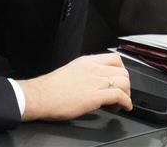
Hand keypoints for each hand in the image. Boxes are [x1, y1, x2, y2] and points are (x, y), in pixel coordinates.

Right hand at [17, 53, 131, 120]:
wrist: (40, 96)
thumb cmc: (51, 88)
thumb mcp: (72, 71)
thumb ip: (86, 73)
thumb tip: (95, 82)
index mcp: (87, 62)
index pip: (115, 59)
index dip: (121, 70)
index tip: (120, 79)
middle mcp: (94, 69)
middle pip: (123, 71)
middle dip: (126, 83)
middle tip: (122, 93)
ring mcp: (95, 82)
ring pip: (124, 82)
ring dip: (127, 93)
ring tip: (122, 102)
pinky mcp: (95, 96)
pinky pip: (119, 96)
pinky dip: (126, 102)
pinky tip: (124, 107)